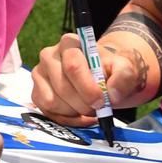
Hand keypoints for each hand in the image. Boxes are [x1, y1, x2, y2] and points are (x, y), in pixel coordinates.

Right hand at [31, 31, 149, 124]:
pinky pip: (47, 113)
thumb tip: (112, 94)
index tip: (102, 101)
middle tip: (98, 108)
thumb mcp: (124, 69)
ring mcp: (40, 74)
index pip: (73, 66)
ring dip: (75, 112)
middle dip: (83, 104)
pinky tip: (79, 114)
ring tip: (89, 108)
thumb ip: (123, 78)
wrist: (101, 77)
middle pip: (62, 86)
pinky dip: (66, 119)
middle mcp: (49, 55)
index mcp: (70, 43)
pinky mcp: (36, 93)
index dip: (87, 88)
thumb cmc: (109, 71)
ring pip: (52, 101)